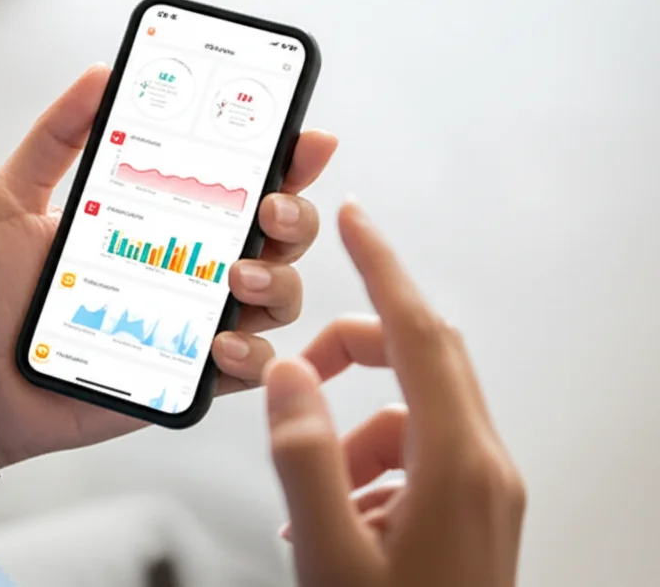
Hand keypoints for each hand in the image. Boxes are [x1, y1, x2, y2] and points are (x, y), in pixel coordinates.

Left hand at [0, 64, 337, 468]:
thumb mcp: (11, 198)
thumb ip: (56, 137)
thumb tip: (100, 72)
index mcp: (162, 215)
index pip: (239, 178)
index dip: (285, 155)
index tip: (305, 136)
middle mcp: (191, 265)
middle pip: (281, 234)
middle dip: (295, 215)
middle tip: (267, 208)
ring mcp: (195, 322)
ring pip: (279, 297)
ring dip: (277, 282)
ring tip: (234, 279)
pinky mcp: (188, 376)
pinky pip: (248, 366)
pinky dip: (251, 355)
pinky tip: (219, 344)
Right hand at [265, 201, 525, 586]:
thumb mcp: (327, 555)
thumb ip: (303, 456)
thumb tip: (288, 375)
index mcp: (459, 463)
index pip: (418, 332)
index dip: (383, 265)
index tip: (356, 219)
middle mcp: (483, 465)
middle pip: (420, 361)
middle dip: (353, 350)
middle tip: (295, 371)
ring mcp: (483, 489)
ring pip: (409, 416)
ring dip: (352, 435)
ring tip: (313, 499)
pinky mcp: (471, 511)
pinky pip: (415, 457)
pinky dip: (367, 469)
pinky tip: (337, 522)